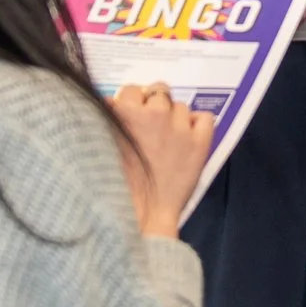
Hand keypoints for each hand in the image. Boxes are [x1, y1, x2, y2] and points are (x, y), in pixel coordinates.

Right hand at [111, 83, 214, 239]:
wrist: (140, 216)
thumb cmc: (113, 186)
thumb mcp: (100, 145)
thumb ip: (107, 121)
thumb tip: (115, 107)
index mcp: (123, 112)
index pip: (130, 90)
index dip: (132, 104)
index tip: (132, 117)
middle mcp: (152, 111)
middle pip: (157, 92)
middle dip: (153, 107)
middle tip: (150, 129)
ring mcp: (178, 125)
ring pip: (180, 106)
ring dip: (174, 118)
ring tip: (168, 142)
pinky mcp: (200, 141)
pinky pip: (205, 118)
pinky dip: (199, 125)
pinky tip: (189, 140)